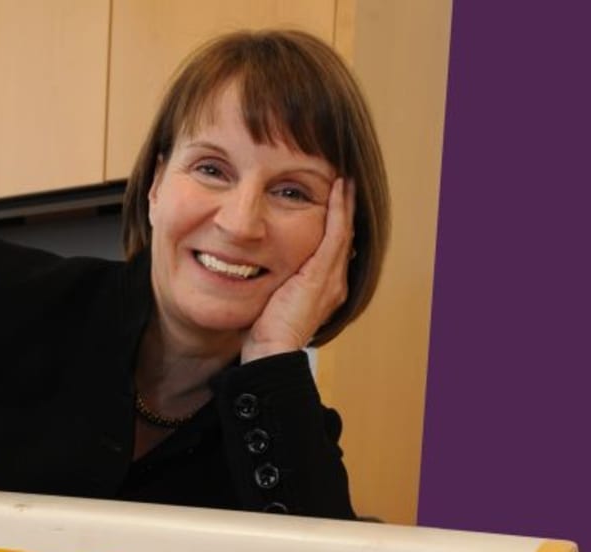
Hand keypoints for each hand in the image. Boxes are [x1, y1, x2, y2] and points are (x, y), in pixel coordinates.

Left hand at [241, 178, 354, 361]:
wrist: (270, 352)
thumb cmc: (264, 332)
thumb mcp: (272, 300)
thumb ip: (274, 281)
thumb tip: (258, 266)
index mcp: (324, 288)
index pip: (333, 247)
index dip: (334, 222)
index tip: (332, 200)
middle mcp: (335, 282)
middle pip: (344, 236)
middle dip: (344, 209)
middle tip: (344, 182)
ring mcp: (332, 278)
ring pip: (344, 231)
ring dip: (345, 203)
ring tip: (345, 180)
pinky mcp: (322, 274)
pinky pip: (336, 233)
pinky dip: (338, 209)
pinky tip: (339, 189)